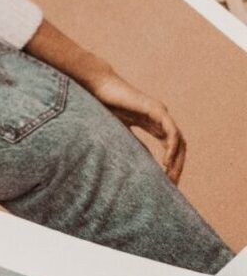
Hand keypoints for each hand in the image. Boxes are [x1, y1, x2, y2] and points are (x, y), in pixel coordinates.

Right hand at [79, 62, 185, 183]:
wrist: (96, 88)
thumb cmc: (101, 107)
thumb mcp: (115, 133)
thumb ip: (125, 145)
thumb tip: (128, 168)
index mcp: (151, 123)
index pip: (168, 146)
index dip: (169, 165)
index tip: (164, 184)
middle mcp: (159, 118)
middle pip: (178, 146)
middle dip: (177, 167)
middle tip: (171, 188)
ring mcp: (159, 113)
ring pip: (178, 140)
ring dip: (177, 161)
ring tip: (170, 178)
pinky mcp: (155, 109)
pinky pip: (170, 131)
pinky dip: (172, 148)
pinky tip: (166, 163)